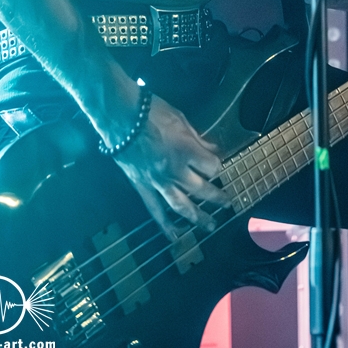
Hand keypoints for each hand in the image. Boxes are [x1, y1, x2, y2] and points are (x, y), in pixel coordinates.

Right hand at [114, 94, 229, 236]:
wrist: (120, 116)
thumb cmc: (152, 111)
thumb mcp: (181, 119)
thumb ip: (198, 138)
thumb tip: (214, 148)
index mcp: (186, 151)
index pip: (212, 167)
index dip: (217, 166)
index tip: (218, 164)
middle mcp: (175, 171)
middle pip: (202, 189)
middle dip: (217, 197)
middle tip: (227, 203)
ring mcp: (158, 182)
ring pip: (181, 205)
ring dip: (198, 217)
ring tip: (210, 225)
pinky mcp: (142, 187)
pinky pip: (155, 209)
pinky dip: (165, 224)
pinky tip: (175, 236)